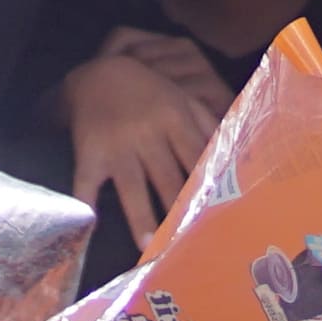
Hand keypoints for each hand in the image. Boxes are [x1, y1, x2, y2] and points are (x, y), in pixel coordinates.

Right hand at [66, 31, 227, 238]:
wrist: (98, 73)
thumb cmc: (149, 92)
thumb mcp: (183, 98)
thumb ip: (209, 125)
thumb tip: (235, 156)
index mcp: (175, 119)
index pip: (196, 158)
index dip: (206, 186)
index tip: (217, 214)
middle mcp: (147, 133)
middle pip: (167, 178)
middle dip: (178, 209)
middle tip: (189, 243)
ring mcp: (117, 144)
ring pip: (132, 186)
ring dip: (141, 217)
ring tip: (150, 247)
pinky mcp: (89, 151)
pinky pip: (86, 181)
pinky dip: (86, 203)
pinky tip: (90, 226)